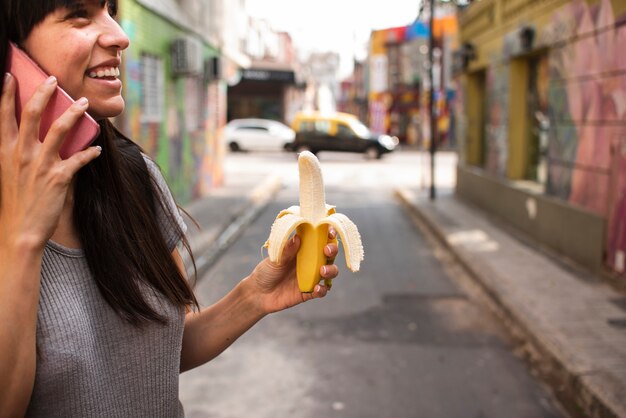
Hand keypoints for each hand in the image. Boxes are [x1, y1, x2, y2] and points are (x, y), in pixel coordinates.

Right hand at [0, 73, 100, 250]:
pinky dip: (90, 152)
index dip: (6, 93)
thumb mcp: (6, 174)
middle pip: (31, 114)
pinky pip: (80, 158)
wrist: (20, 232)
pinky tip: (97, 149)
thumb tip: (27, 140)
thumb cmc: (14, 204)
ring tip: (85, 103)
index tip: (11, 75)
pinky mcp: (59, 177)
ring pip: (60, 129)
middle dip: (44, 93)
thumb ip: (15, 154)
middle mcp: (21, 154)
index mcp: (4, 151)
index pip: (3, 116)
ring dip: (74, 113)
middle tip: (55, 79)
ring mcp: (40, 165)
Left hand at [247, 228, 338, 313]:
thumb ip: (286, 250)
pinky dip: (322, 289)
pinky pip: (322, 290)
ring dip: (331, 270)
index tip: (330, 232)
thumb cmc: (266, 272)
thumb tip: (297, 238)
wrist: (259, 294)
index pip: (319, 238)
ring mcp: (311, 277)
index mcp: (303, 249)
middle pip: (329, 253)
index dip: (328, 234)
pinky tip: (316, 288)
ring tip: (322, 271)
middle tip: (327, 251)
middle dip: (333, 250)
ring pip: (330, 271)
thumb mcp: (274, 260)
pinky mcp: (309, 292)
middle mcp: (310, 262)